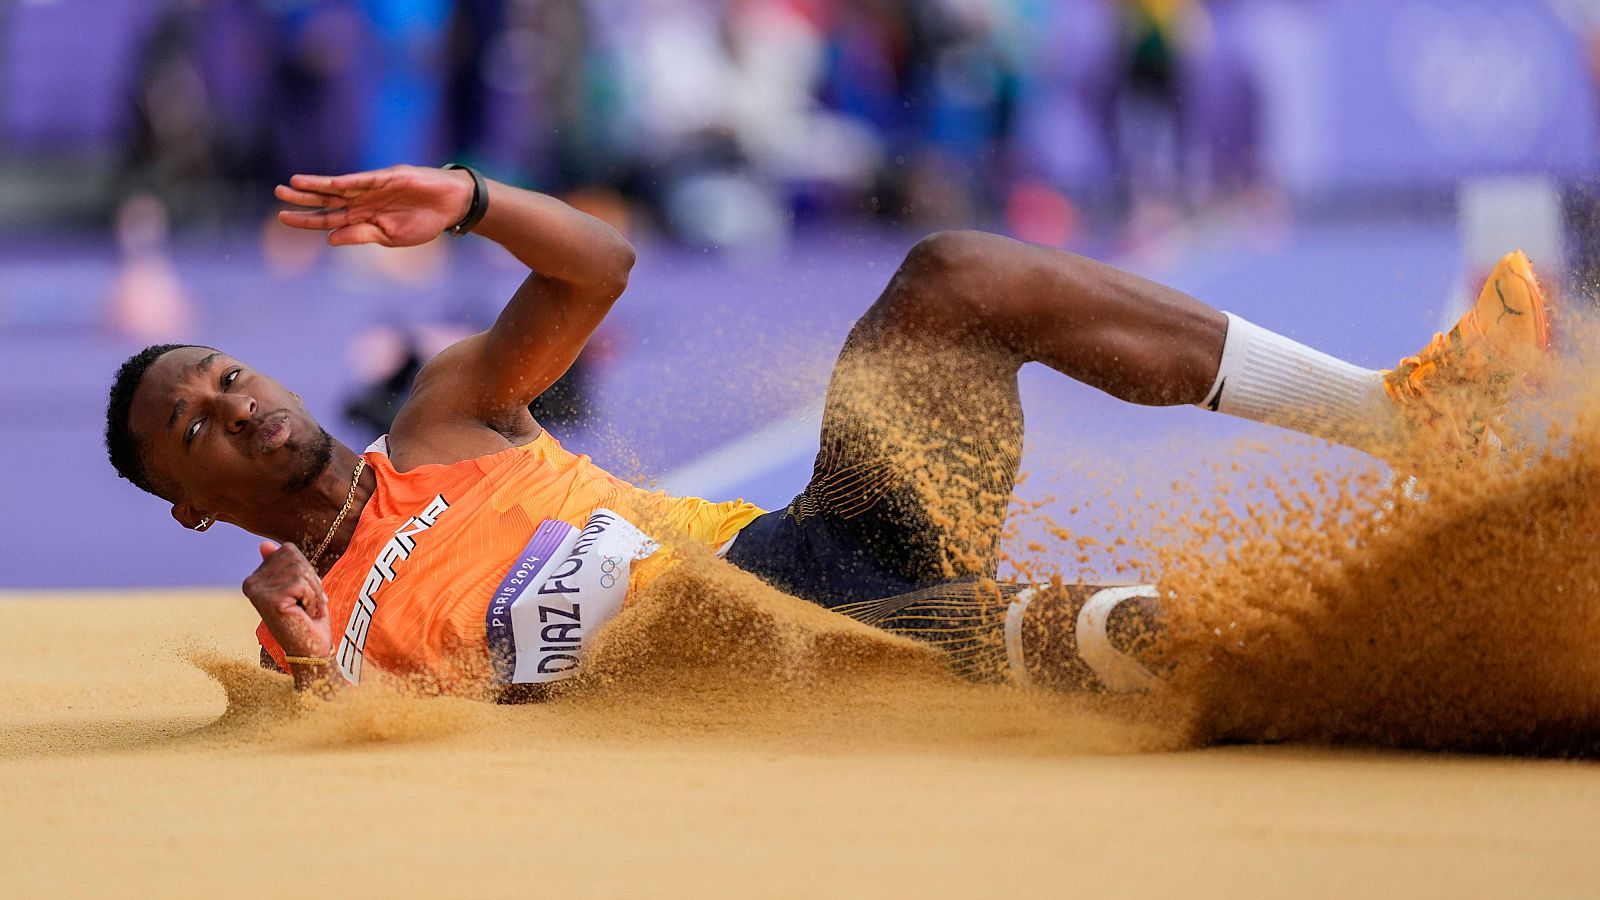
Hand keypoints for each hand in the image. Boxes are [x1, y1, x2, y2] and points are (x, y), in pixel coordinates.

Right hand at [243, 542, 333, 658]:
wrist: (311, 651)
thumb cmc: (308, 619)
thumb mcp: (299, 586)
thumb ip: (285, 565)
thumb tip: (263, 544)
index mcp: (255, 578)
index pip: (288, 550)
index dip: (306, 571)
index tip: (301, 594)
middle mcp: (251, 583)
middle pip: (294, 557)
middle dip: (310, 580)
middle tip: (306, 604)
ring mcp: (258, 591)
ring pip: (301, 570)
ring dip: (313, 592)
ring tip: (305, 610)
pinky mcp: (270, 600)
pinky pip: (303, 584)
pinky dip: (312, 599)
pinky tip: (304, 615)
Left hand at [275, 165, 473, 247]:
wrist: (450, 206)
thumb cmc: (423, 223)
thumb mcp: (390, 237)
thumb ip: (361, 236)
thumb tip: (330, 239)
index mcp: (363, 219)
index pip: (328, 219)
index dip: (306, 219)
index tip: (283, 217)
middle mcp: (363, 202)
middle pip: (327, 201)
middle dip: (303, 199)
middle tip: (278, 194)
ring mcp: (374, 189)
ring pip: (339, 188)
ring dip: (317, 187)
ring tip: (293, 184)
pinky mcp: (388, 178)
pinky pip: (363, 181)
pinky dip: (346, 184)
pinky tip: (329, 185)